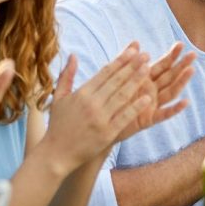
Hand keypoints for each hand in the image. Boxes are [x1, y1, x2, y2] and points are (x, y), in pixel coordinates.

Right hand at [42, 44, 154, 167]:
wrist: (56, 154)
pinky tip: (148, 98)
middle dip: (132, 67)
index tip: (133, 51)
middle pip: (116, 81)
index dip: (120, 61)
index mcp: (82, 93)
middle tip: (146, 55)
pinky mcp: (107, 134)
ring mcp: (100, 119)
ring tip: (148, 70)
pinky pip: (124, 117)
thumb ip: (67, 76)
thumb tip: (73, 55)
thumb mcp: (58, 98)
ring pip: (122, 96)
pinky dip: (136, 108)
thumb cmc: (58, 125)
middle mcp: (91, 104)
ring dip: (136, 82)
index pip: (105, 73)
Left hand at [117, 43, 195, 140]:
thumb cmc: (109, 98)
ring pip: (170, 92)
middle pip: (170, 77)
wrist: (99, 122)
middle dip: (181, 65)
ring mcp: (152, 105)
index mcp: (145, 79)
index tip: (180, 44)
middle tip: (193, 54)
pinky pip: (164, 114)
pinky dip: (175, 109)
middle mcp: (151, 91)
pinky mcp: (149, 119)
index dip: (171, 55)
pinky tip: (186, 102)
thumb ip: (128, 60)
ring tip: (191, 70)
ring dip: (181, 82)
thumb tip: (136, 42)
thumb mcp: (118, 76)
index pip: (162, 65)